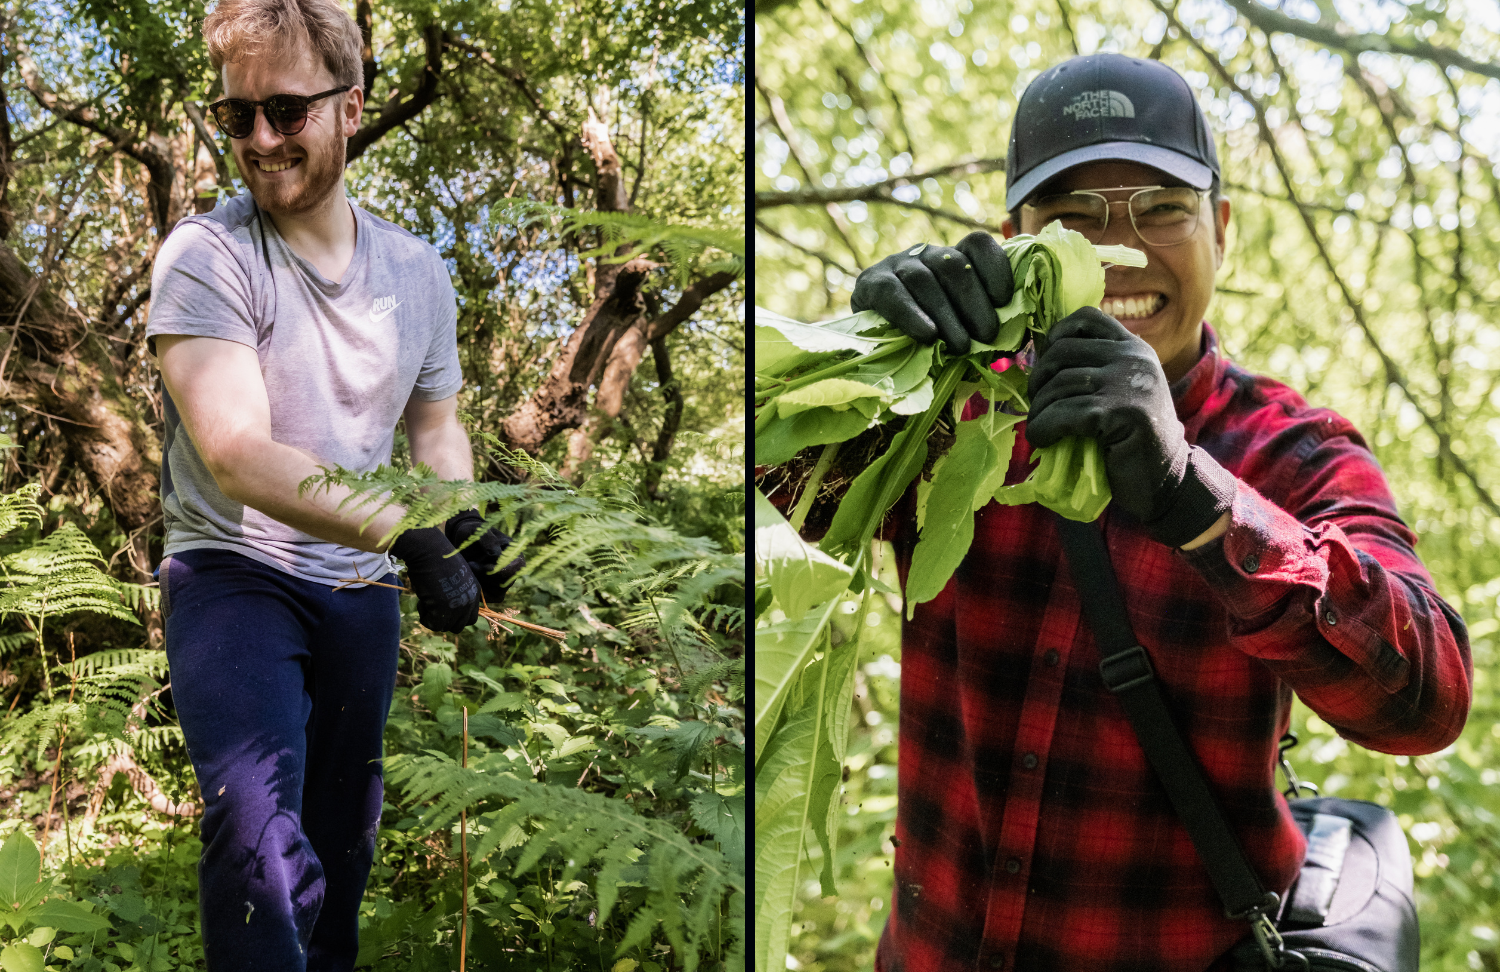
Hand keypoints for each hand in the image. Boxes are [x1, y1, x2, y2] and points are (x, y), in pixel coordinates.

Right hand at [389, 526, 480, 631]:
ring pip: (446, 627)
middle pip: (459, 625)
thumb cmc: (436, 559)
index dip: (454, 615)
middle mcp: (470, 600)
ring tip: (426, 600)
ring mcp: (459, 606)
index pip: (470, 618)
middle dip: (444, 620)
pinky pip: (434, 625)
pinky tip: (421, 601)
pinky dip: (425, 617)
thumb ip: (454, 593)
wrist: (428, 549)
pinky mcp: (445, 609)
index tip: (441, 603)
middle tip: (432, 604)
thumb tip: (442, 608)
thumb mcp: (452, 577)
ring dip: (433, 618)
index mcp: (474, 591)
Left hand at [445, 509, 524, 606]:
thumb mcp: (479, 530)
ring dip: (480, 583)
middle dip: (485, 577)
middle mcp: (513, 569)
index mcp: (515, 553)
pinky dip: (478, 591)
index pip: (516, 568)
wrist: (462, 539)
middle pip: (505, 582)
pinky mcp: (493, 590)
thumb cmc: (473, 532)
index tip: (477, 564)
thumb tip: (496, 555)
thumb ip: (488, 540)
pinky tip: (469, 579)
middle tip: (469, 565)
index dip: (497, 570)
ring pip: (498, 592)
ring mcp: (504, 581)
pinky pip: (490, 598)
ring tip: (468, 569)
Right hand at [850, 230, 1014, 354]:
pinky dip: (911, 315)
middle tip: (988, 336)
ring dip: (946, 315)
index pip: (977, 244)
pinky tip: (927, 335)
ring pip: (924, 280)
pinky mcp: (870, 282)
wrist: (869, 340)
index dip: (995, 268)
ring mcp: (896, 265)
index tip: (1004, 301)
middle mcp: (925, 254)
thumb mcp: (956, 324)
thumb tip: (1012, 340)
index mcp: (951, 258)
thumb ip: (980, 324)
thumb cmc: (924, 335)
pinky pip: (891, 293)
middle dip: (974, 302)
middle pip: (954, 265)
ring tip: (960, 347)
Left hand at [1025, 307, 1235, 545]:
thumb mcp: (1121, 390)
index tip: (1046, 364)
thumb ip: (1095, 367)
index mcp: (1133, 348)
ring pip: (1057, 385)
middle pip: (1061, 352)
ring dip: (1038, 410)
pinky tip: (1043, 440)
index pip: (1086, 317)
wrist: (1165, 479)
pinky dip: (1043, 428)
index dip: (1055, 335)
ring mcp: (1127, 383)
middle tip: (1039, 404)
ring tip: (1041, 427)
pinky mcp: (1119, 412)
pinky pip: (1061, 414)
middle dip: (1038, 380)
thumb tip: (1037, 356)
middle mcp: (1133, 358)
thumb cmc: (1132, 438)